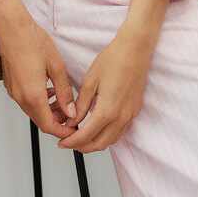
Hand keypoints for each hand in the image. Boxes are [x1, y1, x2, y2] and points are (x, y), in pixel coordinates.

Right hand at [0, 0, 77, 140]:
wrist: (12, 28)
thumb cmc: (33, 41)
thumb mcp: (56, 66)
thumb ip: (64, 92)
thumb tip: (70, 110)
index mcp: (32, 94)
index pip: (48, 125)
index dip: (62, 131)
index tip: (72, 130)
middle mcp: (20, 96)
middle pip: (40, 120)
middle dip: (57, 120)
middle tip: (70, 112)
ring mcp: (13, 91)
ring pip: (33, 111)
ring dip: (48, 110)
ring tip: (61, 98)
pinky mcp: (11, 85)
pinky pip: (26, 101)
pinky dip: (38, 101)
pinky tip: (48, 89)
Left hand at [56, 20, 160, 153]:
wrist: (135, 49)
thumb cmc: (113, 59)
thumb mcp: (90, 81)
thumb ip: (80, 105)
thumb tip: (71, 119)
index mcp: (107, 110)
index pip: (86, 135)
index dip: (71, 142)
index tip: (62, 142)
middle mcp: (121, 117)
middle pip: (99, 144)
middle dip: (82, 147)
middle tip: (69, 142)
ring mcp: (130, 115)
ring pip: (111, 140)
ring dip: (95, 142)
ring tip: (81, 135)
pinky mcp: (135, 110)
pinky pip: (120, 131)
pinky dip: (107, 134)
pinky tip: (98, 127)